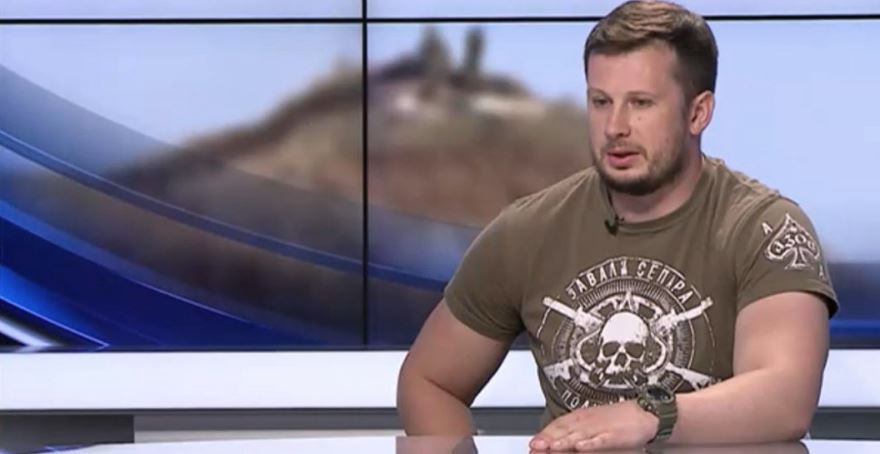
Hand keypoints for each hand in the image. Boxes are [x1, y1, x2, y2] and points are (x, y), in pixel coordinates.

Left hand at [529, 400, 657, 451]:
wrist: (643, 414)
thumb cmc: (616, 421)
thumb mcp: (592, 424)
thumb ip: (574, 434)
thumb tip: (555, 443)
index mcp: (580, 417)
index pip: (558, 425)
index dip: (544, 435)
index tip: (532, 444)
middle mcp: (587, 421)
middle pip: (564, 430)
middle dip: (548, 439)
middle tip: (534, 446)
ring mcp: (600, 427)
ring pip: (578, 435)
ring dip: (563, 441)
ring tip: (550, 447)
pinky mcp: (613, 435)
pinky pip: (599, 440)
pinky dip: (589, 443)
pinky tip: (580, 447)